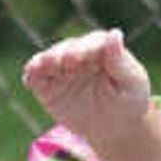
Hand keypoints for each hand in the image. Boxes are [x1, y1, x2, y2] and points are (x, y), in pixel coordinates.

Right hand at [23, 27, 152, 139]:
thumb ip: (120, 61)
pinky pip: (36, 79)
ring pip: (49, 60)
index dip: (87, 48)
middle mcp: (78, 54)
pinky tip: (30, 79)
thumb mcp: (131, 83)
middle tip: (63, 62)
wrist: (114, 127)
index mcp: (102, 49)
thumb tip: (114, 33)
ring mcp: (61, 69)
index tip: (83, 57)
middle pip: (68, 48)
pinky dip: (32, 77)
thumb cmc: (128, 100)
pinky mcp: (47, 86)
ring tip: (40, 67)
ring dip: (44, 61)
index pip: (93, 42)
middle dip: (63, 54)